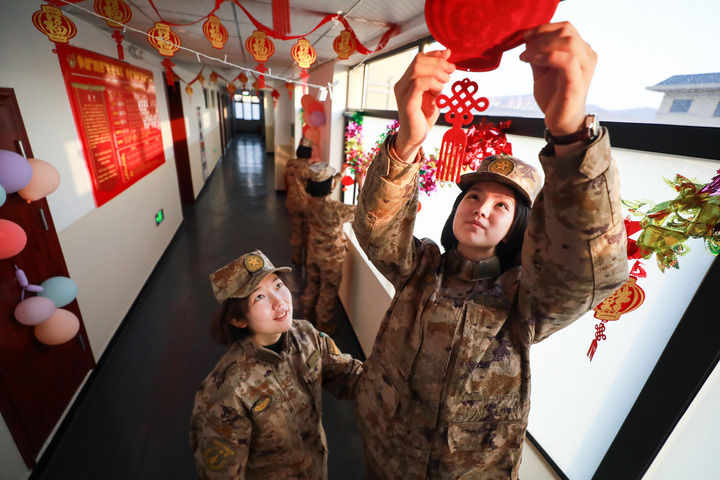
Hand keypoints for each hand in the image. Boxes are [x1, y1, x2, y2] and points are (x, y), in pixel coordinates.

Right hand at [393, 49, 454, 161]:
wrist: (415, 137)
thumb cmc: (424, 116)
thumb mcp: (435, 92)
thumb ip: (438, 75)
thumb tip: (446, 53)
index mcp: (407, 80)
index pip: (419, 58)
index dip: (435, 54)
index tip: (448, 57)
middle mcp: (402, 84)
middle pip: (418, 60)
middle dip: (438, 63)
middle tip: (450, 72)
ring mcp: (403, 93)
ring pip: (417, 69)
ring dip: (436, 72)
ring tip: (445, 82)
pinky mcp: (407, 103)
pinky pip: (418, 84)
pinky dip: (432, 83)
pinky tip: (439, 90)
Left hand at [520, 22, 596, 136]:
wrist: (561, 122)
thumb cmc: (553, 96)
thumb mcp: (542, 70)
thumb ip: (537, 53)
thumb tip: (527, 38)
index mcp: (581, 51)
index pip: (565, 27)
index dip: (543, 28)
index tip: (525, 36)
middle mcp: (587, 56)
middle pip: (567, 30)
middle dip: (541, 36)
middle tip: (524, 49)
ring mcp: (584, 68)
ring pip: (568, 42)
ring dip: (542, 46)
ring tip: (526, 57)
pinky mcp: (577, 82)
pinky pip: (566, 60)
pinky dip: (546, 57)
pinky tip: (533, 62)